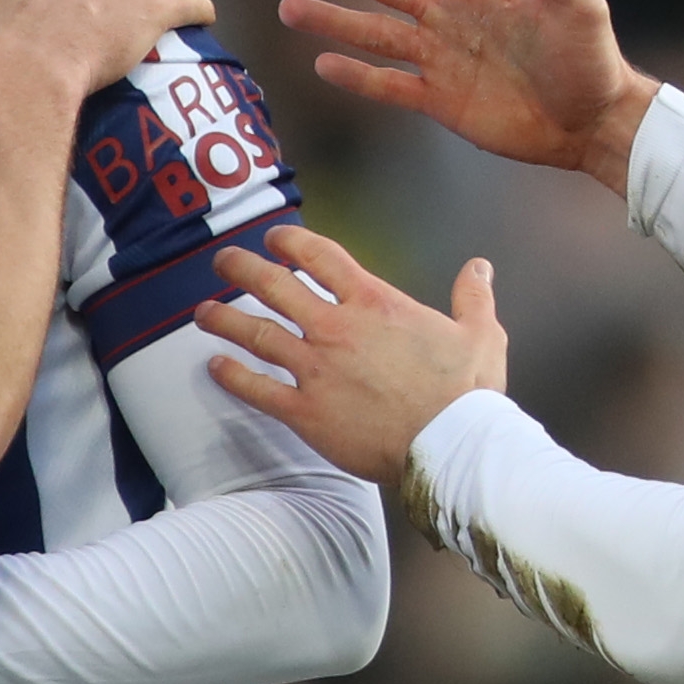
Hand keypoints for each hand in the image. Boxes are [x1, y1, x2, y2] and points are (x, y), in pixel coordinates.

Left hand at [195, 231, 509, 483]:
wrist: (449, 445)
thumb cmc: (467, 393)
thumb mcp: (482, 334)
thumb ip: (473, 297)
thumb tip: (479, 268)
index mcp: (375, 303)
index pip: (320, 257)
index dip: (290, 241)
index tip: (274, 238)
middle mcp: (337, 329)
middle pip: (275, 286)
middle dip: (242, 269)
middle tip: (222, 262)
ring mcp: (317, 370)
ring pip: (257, 333)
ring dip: (224, 319)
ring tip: (202, 313)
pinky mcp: (307, 412)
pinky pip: (258, 389)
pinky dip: (233, 376)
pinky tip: (215, 367)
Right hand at [278, 0, 652, 188]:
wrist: (593, 122)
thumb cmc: (593, 60)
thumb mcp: (579, 4)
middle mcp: (451, 15)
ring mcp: (442, 58)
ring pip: (374, 33)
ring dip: (332, 20)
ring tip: (288, 8)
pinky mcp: (441, 101)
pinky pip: (389, 84)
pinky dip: (357, 76)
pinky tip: (323, 64)